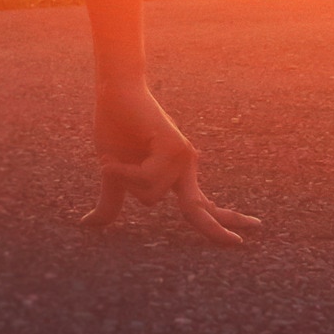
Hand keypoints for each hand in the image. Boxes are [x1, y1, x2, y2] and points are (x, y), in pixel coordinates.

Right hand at [81, 80, 259, 244]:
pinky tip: (113, 159)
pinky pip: (147, 177)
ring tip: (117, 158)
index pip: (202, 206)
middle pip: (196, 210)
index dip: (221, 222)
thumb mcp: (113, 174)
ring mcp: (181, 157)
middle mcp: (184, 167)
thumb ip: (112, 201)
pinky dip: (124, 172)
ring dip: (125, 180)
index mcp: (175, 175)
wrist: (114, 93)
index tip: (243, 236)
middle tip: (245, 239)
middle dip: (217, 230)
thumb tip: (89, 225)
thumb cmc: (114, 128)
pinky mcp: (173, 146)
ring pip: (152, 195)